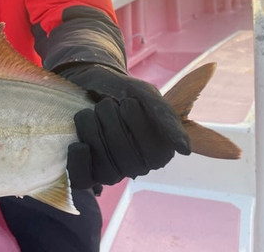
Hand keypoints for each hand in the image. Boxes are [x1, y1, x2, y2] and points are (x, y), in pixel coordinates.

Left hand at [60, 64, 190, 188]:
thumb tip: (185, 149)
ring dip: (93, 132)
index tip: (128, 103)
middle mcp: (135, 167)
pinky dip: (78, 160)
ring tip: (90, 112)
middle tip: (106, 104)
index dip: (138, 126)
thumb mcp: (143, 95)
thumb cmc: (119, 90)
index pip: (155, 156)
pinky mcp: (84, 170)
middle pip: (127, 162)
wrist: (86, 83)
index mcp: (158, 152)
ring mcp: (109, 171)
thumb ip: (165, 118)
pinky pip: (82, 180)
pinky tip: (78, 143)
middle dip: (112, 123)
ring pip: (106, 169)